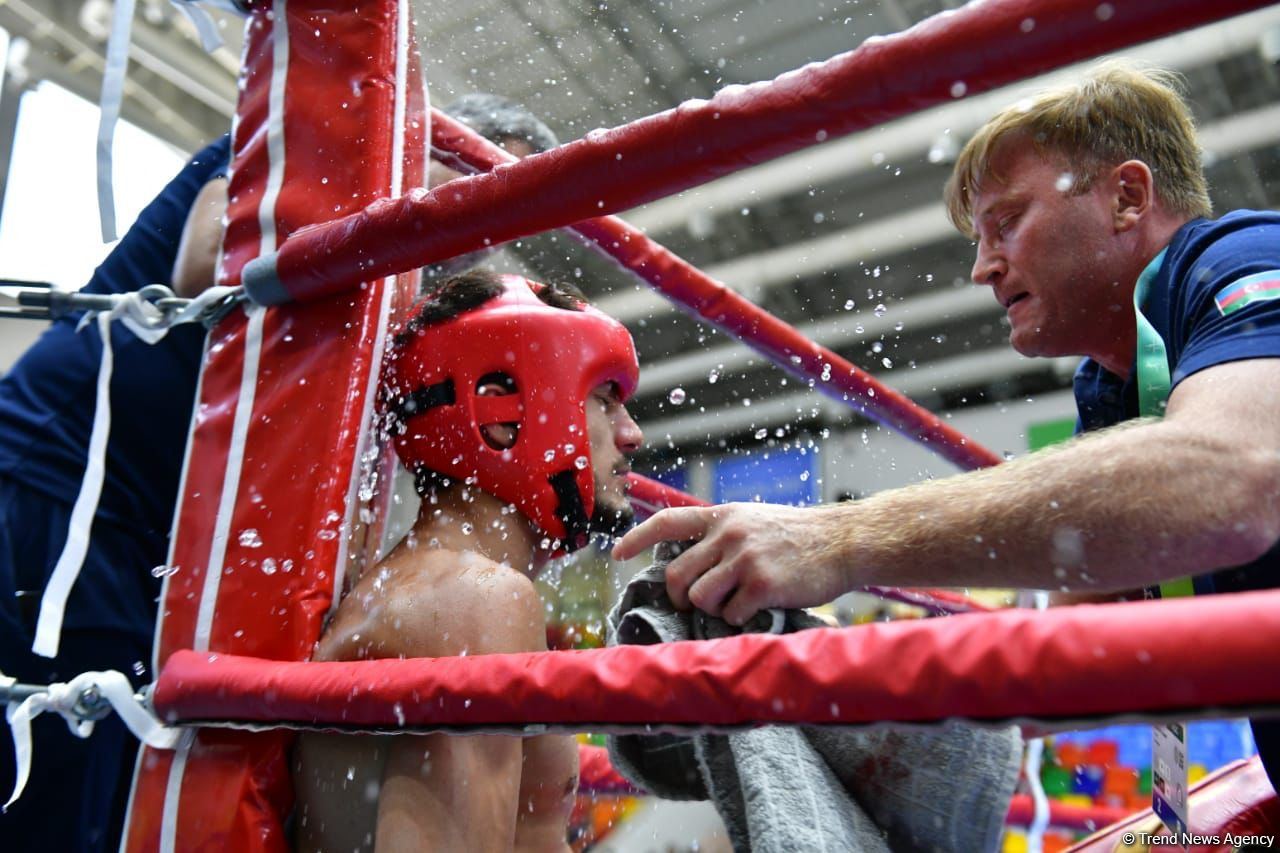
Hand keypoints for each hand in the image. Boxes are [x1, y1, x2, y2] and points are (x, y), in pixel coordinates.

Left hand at [611, 502, 849, 624]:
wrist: (844, 540)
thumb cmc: (801, 536)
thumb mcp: (755, 520)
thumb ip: (723, 536)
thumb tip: (691, 567)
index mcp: (724, 516)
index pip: (667, 521)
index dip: (637, 538)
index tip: (617, 554)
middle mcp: (729, 533)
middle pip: (677, 575)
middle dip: (681, 598)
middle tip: (695, 605)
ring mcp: (744, 558)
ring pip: (699, 597)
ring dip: (714, 609)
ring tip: (738, 603)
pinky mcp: (762, 584)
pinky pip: (731, 613)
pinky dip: (740, 618)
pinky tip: (760, 608)